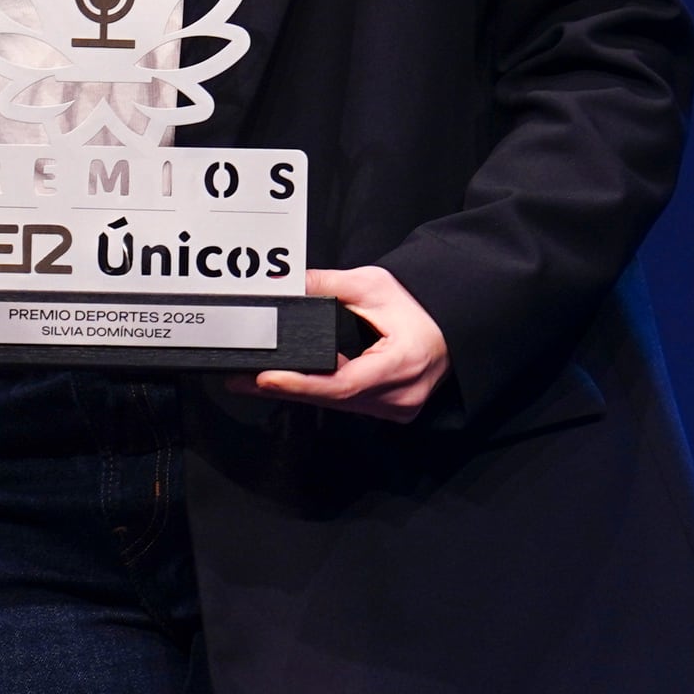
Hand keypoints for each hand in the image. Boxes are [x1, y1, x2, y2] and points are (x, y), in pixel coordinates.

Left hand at [238, 265, 450, 419]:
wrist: (452, 325)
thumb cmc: (419, 305)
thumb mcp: (374, 285)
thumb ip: (328, 284)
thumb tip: (286, 284)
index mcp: (401, 365)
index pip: (342, 385)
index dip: (301, 384)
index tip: (266, 378)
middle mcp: (400, 397)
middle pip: (333, 399)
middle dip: (285, 388)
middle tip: (240, 379)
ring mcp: (397, 408)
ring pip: (337, 405)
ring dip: (298, 392)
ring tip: (254, 381)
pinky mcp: (390, 409)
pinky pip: (347, 404)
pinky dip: (319, 393)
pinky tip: (289, 383)